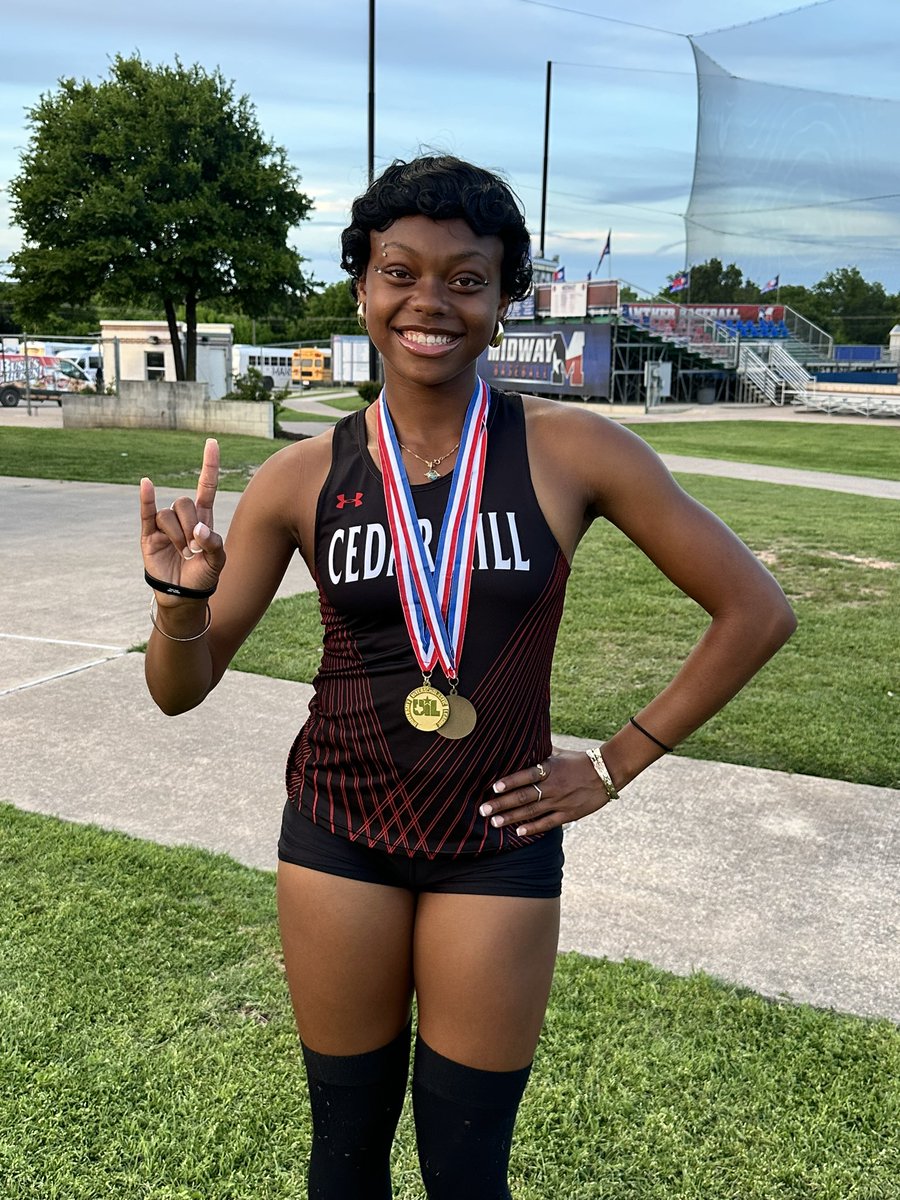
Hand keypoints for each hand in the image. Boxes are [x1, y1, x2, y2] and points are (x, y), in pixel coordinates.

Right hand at [139, 438, 225, 601]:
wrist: (184, 596)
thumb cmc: (203, 577)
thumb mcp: (217, 561)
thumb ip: (213, 543)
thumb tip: (198, 529)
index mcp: (203, 519)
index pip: (207, 487)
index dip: (209, 465)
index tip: (212, 442)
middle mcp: (184, 518)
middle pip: (184, 502)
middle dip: (190, 525)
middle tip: (194, 549)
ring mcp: (165, 526)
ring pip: (168, 514)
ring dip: (176, 534)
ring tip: (182, 553)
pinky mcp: (149, 535)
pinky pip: (147, 513)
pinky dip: (146, 499)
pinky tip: (146, 484)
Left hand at [479, 749, 611, 836]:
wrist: (606, 773)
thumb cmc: (579, 761)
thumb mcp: (558, 753)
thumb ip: (540, 752)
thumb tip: (522, 742)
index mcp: (550, 768)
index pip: (526, 776)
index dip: (510, 782)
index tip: (493, 788)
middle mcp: (553, 786)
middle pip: (523, 796)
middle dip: (501, 804)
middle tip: (483, 810)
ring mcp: (560, 801)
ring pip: (532, 811)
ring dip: (512, 818)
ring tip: (495, 823)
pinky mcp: (568, 814)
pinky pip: (548, 823)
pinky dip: (533, 828)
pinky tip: (519, 832)